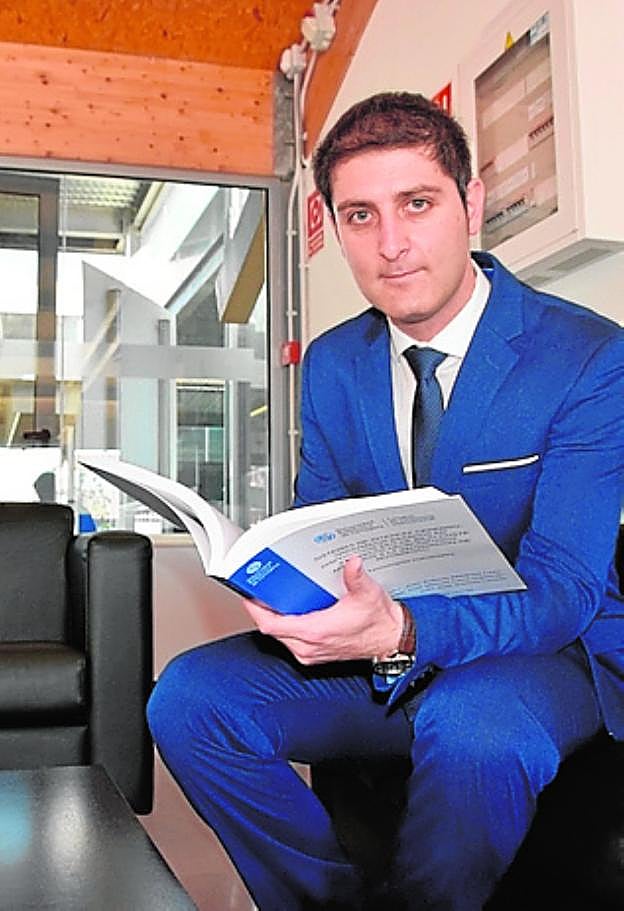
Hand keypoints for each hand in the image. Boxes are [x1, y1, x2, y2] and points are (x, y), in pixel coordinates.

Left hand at [242, 555, 402, 664]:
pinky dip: (285, 626)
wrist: (389, 640)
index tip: (248, 595)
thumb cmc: (378, 622)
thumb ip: (356, 577)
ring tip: (272, 599)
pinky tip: (290, 611)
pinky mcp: (314, 654)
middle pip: (272, 630)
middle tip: (259, 591)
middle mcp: (309, 646)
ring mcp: (310, 653)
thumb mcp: (367, 594)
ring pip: (280, 636)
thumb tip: (352, 563)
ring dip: (274, 619)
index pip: (272, 625)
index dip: (255, 610)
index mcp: (316, 632)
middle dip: (262, 610)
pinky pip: (289, 641)